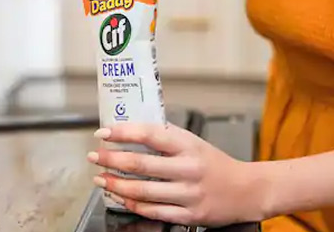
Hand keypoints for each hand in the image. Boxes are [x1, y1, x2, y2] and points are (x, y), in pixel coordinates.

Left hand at [87, 123, 268, 226]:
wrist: (248, 191)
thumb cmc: (214, 163)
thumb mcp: (192, 141)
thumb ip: (164, 135)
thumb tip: (128, 126)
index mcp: (187, 145)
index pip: (149, 134)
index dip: (122, 132)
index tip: (103, 133)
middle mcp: (188, 169)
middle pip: (140, 164)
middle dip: (110, 160)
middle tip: (94, 156)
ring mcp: (189, 194)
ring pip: (142, 191)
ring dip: (115, 184)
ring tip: (100, 179)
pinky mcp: (190, 215)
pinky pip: (154, 211)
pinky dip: (133, 204)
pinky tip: (120, 197)